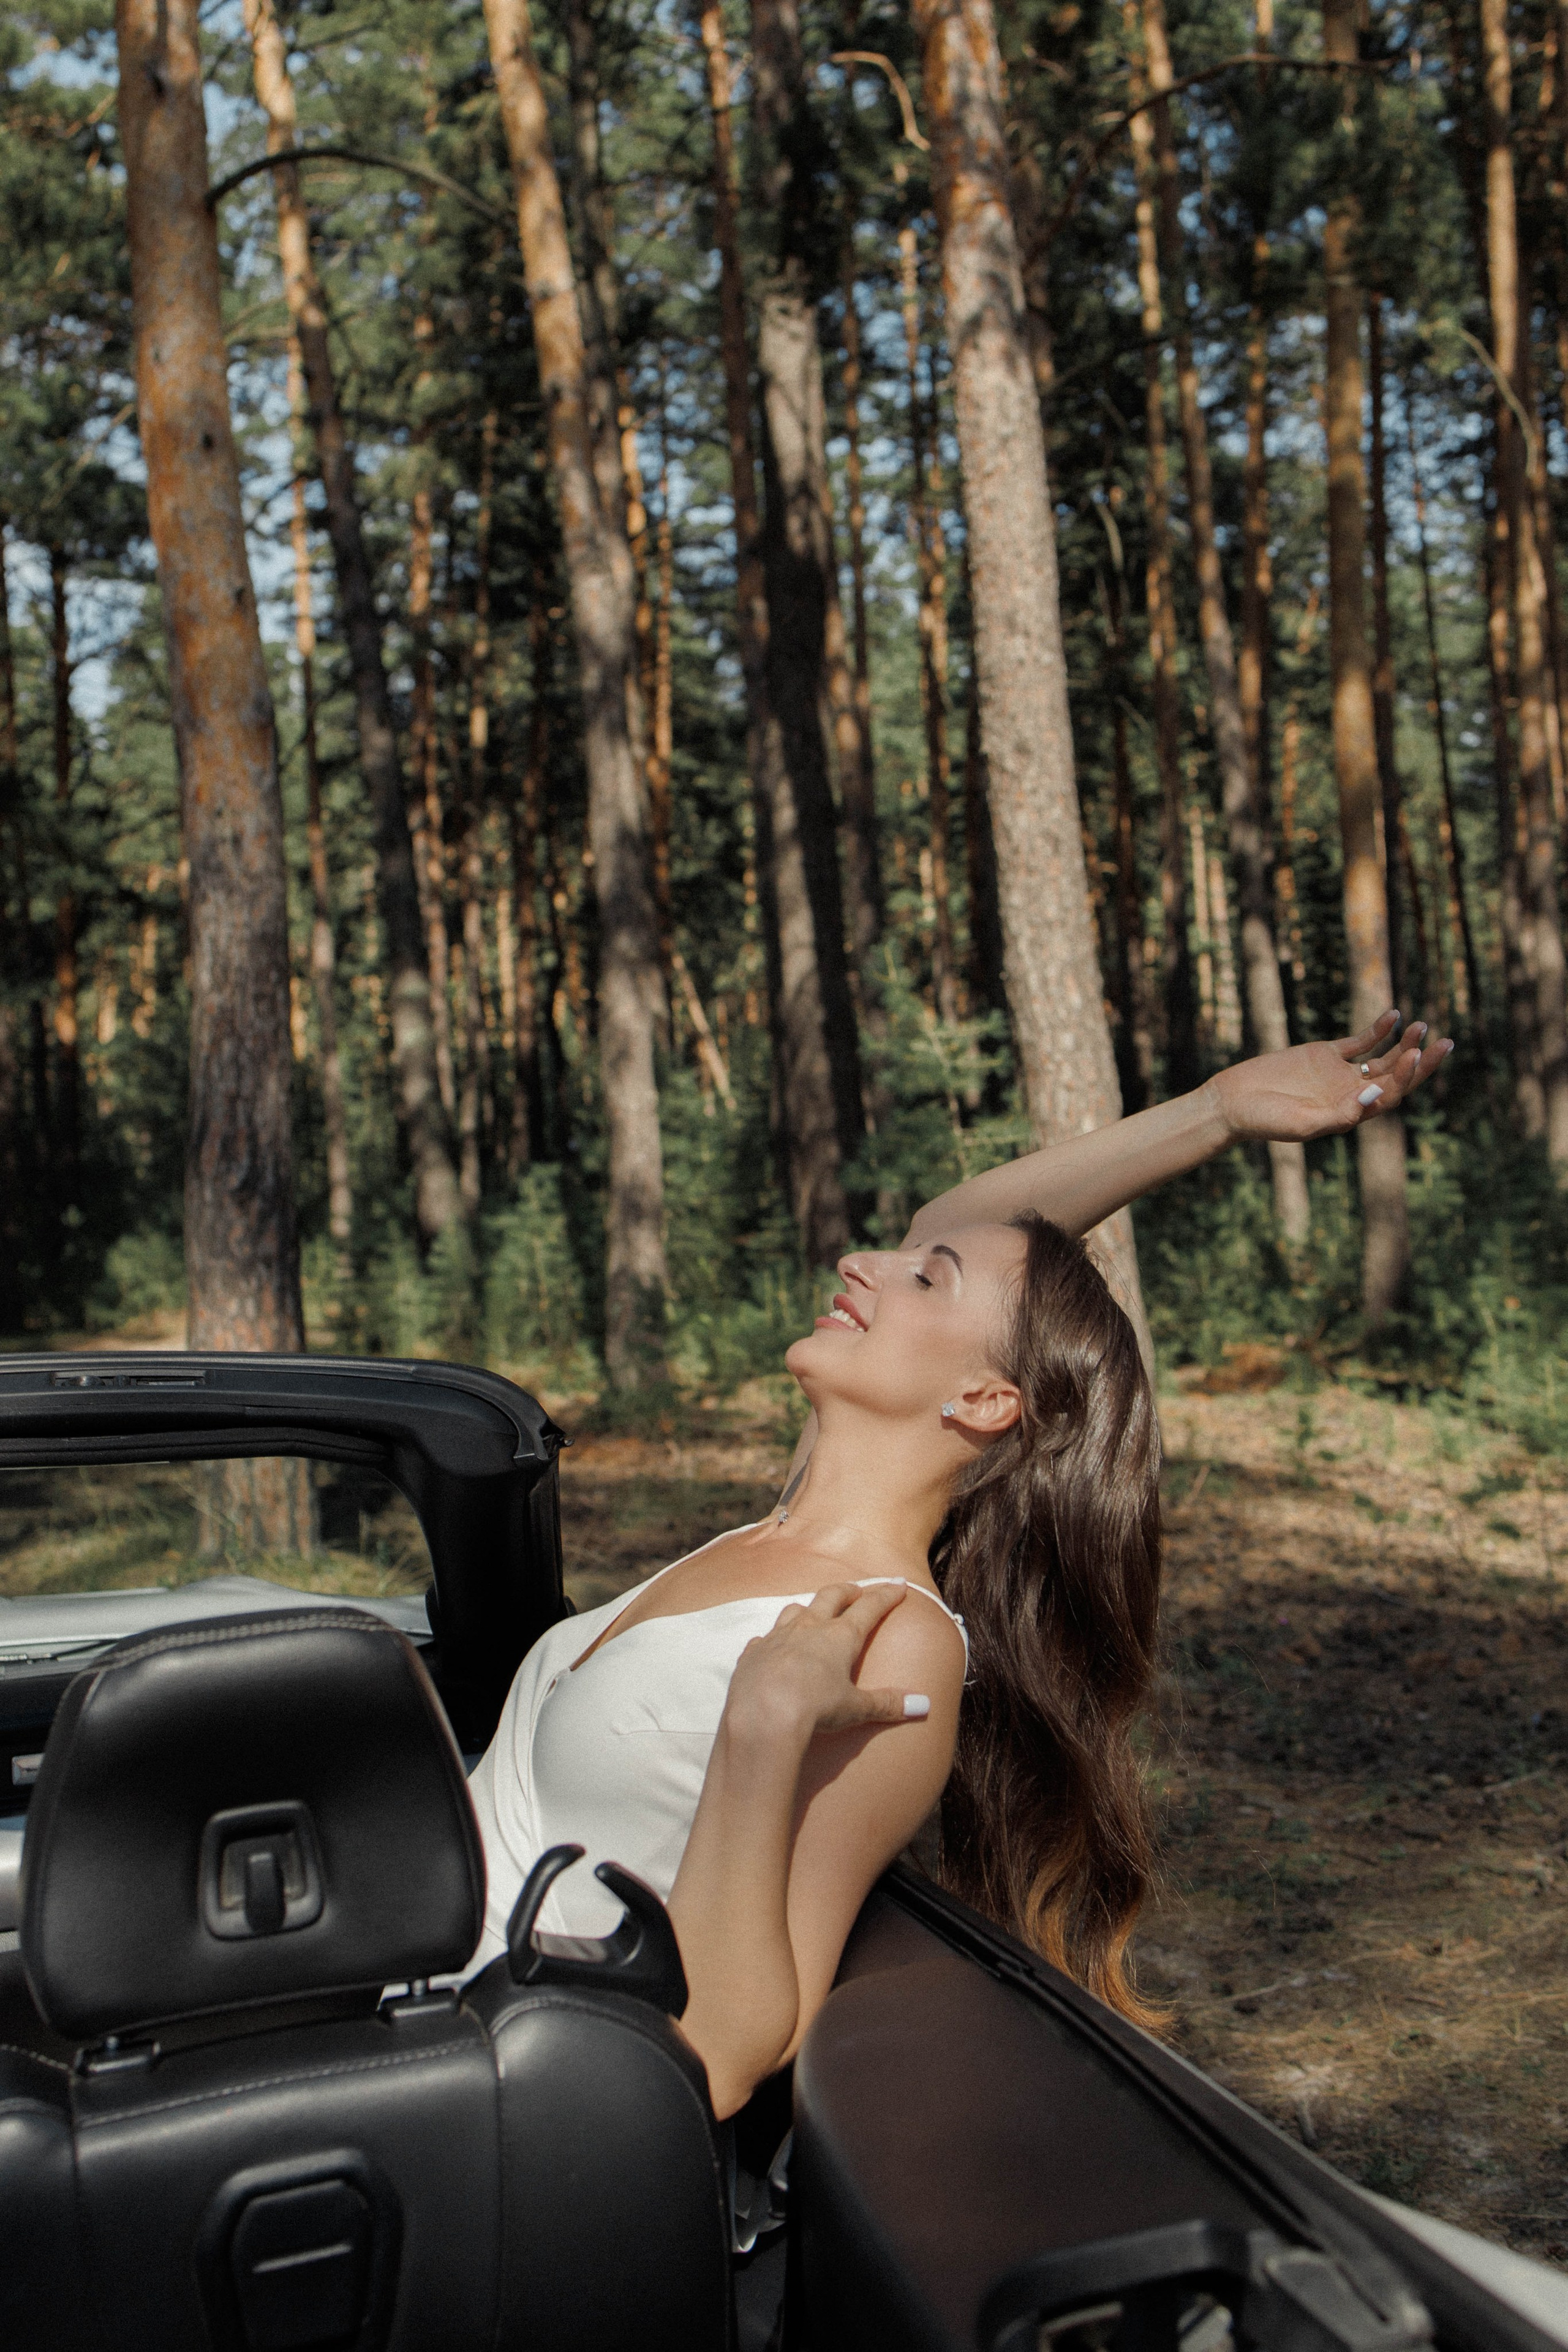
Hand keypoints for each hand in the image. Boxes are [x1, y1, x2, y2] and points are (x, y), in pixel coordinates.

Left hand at [721, 1582, 927, 1750]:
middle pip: (831, 1597)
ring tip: (815, 1613)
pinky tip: (773, 1646)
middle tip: (857, 1591)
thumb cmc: (814, 1709)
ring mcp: (777, 1637)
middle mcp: (808, 1628)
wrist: (761, 1717)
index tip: (899, 1584)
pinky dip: (773, 1639)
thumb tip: (924, 1705)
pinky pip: (764, 1638)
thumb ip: (888, 1704)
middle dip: (847, 1591)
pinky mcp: (752, 1653)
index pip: (869, 1607)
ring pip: (795, 1610)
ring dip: (809, 1608)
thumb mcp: (856, 1709)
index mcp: (839, 1637)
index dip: (886, 1595)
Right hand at [1208, 1014, 1452, 1144]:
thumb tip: (1376, 1095)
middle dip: (1421, 1060)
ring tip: (1422, 1025)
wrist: (1233, 1102)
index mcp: (1351, 1114)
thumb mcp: (1303, 1124)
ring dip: (1403, 1043)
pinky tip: (1394, 1015)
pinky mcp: (1324, 1054)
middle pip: (1396, 1076)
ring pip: (1383, 1057)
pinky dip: (1377, 1029)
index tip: (1415, 1054)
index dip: (1407, 1076)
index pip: (1391, 1095)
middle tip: (1445, 1043)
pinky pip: (1359, 1041)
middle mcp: (1351, 1094)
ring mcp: (1340, 1073)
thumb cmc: (1265, 1121)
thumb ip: (1340, 1114)